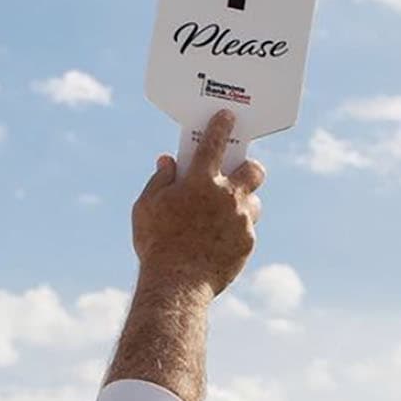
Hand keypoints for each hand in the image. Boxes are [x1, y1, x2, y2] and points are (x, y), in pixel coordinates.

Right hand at [131, 109, 263, 298]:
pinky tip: (219, 242)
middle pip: (253, 170)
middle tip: (239, 173)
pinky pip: (247, 230)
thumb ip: (160, 179)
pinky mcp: (248, 243)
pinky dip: (236, 232)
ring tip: (226, 214)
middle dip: (249, 167)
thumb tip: (168, 161)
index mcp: (199, 181)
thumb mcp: (146, 207)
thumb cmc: (156, 243)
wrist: (176, 283)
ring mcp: (240, 220)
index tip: (227, 117)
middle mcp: (226, 196)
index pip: (214, 142)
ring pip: (254, 202)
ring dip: (243, 204)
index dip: (221, 126)